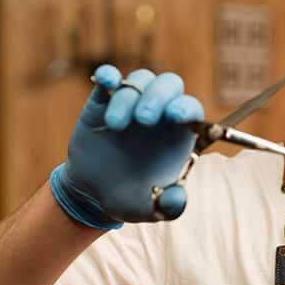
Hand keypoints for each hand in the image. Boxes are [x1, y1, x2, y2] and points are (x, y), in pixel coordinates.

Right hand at [49, 65, 204, 228]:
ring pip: (140, 80)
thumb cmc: (130, 198)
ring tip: (115, 126)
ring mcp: (132, 103)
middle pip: (169, 84)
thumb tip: (178, 198)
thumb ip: (167, 206)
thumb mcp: (149, 209)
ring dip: (129, 97)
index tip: (175, 117)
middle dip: (158, 97)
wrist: (93, 194)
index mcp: (177, 134)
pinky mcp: (104, 102)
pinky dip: (108, 75)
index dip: (186, 108)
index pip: (190, 109)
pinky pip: (110, 80)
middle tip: (143, 119)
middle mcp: (159, 113)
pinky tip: (105, 80)